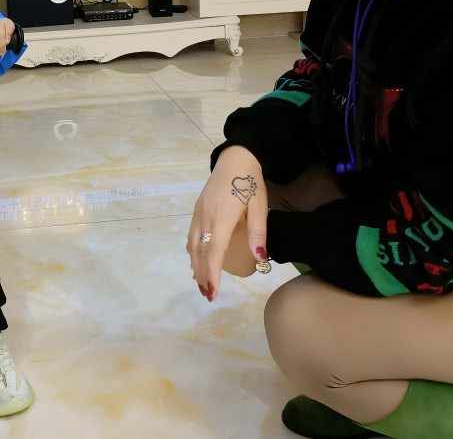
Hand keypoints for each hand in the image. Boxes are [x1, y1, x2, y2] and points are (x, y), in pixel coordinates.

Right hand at [187, 145, 268, 301]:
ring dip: (196, 265)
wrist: (236, 158)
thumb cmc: (250, 182)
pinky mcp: (197, 210)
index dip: (213, 273)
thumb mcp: (260, 206)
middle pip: (200, 251)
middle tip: (207, 295)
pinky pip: (192, 235)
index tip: (213, 291)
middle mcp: (206, 216)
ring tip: (201, 284)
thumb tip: (259, 258)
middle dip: (203, 274)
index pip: (215, 251)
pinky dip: (193, 251)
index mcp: (222, 216)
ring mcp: (198, 212)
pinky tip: (196, 260)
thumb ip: (258, 232)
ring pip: (193, 244)